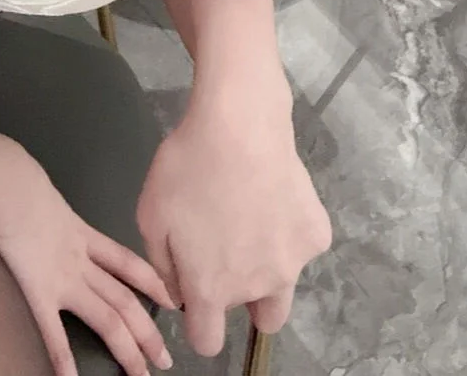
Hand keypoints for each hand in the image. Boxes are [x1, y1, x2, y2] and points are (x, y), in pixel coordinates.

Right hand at [0, 166, 177, 375]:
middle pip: (125, 300)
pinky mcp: (40, 292)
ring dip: (127, 350)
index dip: (154, 284)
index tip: (172, 303)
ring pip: (107, 319)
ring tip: (142, 374)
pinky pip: (55, 332)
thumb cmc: (17, 182)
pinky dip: (65, 359)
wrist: (7, 186)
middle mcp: (81, 262)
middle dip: (148, 332)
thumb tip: (44, 211)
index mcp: (83, 236)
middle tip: (164, 359)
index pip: (129, 265)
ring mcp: (63, 279)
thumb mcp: (42, 193)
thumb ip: (49, 211)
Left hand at [135, 80, 331, 357]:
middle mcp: (258, 286)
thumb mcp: (150, 215)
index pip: (208, 341)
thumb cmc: (187, 166)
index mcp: (212, 288)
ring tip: (251, 218)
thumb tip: (181, 292)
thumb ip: (163, 266)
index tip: (197, 300)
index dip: (200, 325)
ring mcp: (294, 263)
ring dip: (269, 269)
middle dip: (243, 298)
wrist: (239, 124)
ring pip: (283, 286)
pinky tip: (272, 195)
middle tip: (229, 252)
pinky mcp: (317, 235)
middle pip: (258, 318)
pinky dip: (288, 231)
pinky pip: (300, 247)